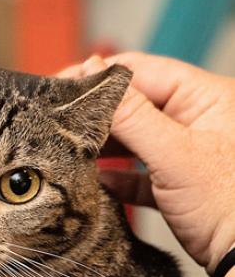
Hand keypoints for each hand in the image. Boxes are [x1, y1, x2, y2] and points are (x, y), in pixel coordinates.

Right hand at [59, 52, 234, 272]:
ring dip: (104, 147)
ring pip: (134, 138)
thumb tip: (93, 70)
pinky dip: (117, 177)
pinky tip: (97, 182)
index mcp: (207, 98)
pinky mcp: (179, 185)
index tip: (61, 86)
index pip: (142, 72)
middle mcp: (198, 120)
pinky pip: (139, 172)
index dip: (99, 77)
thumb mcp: (174, 153)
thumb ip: (130, 113)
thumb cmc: (229, 206)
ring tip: (72, 152)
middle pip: (134, 104)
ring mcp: (188, 153)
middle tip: (59, 122)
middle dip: (97, 115)